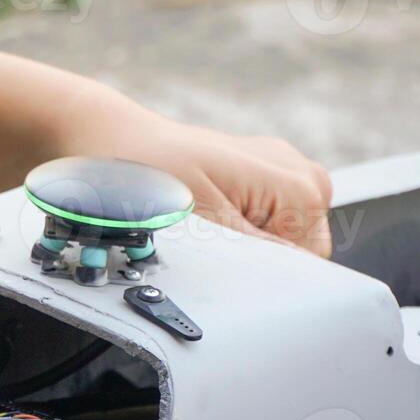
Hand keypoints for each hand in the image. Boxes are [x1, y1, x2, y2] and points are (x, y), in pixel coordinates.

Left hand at [58, 90, 334, 256]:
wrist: (105, 138)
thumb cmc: (145, 173)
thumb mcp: (202, 222)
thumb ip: (258, 251)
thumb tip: (297, 282)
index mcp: (297, 184)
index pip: (314, 260)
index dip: (275, 277)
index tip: (229, 276)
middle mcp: (294, 170)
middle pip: (300, 249)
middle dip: (258, 260)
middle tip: (205, 249)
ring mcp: (274, 168)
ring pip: (279, 237)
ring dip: (242, 246)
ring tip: (197, 229)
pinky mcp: (250, 172)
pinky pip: (258, 219)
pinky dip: (231, 230)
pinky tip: (198, 219)